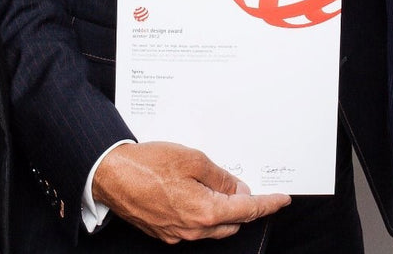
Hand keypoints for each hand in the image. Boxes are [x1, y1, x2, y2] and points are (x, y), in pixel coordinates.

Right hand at [93, 140, 289, 242]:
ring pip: (213, 228)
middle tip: (243, 187)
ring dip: (222, 212)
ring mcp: (178, 234)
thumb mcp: (193, 159)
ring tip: (217, 188)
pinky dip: (202, 214)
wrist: (111, 175)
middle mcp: (193, 229)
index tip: (281, 200)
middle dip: (243, 207)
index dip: (268, 204)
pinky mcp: (164, 232)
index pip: (247, 210)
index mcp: (205, 211)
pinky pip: (194, 228)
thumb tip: (237, 189)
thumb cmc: (147, 165)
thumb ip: (220, 177)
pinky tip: (195, 195)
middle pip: (232, 222)